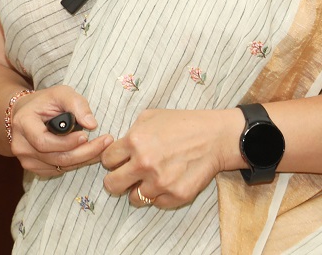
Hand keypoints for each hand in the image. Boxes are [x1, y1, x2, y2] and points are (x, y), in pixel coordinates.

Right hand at [10, 88, 113, 177]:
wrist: (25, 113)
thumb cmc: (44, 102)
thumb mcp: (60, 93)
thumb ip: (76, 104)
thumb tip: (92, 124)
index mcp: (23, 124)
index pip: (44, 142)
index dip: (66, 143)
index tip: (86, 135)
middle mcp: (20, 145)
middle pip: (56, 157)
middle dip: (84, 152)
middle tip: (105, 143)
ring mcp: (26, 159)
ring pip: (59, 166)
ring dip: (83, 159)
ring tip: (102, 147)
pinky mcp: (33, 168)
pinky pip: (58, 170)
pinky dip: (75, 163)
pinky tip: (88, 153)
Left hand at [101, 108, 235, 209]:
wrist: (214, 137)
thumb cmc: (182, 124)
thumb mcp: (150, 117)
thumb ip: (130, 133)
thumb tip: (116, 147)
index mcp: (135, 141)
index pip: (107, 160)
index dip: (113, 160)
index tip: (120, 160)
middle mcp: (144, 164)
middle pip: (112, 185)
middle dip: (116, 180)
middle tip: (126, 175)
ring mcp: (160, 182)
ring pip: (134, 198)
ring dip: (139, 189)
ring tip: (151, 178)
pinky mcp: (175, 196)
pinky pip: (156, 203)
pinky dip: (159, 195)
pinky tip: (168, 180)